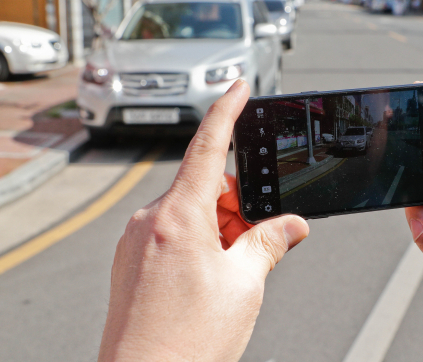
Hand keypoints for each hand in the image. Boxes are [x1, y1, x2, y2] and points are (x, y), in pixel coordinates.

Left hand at [98, 79, 309, 361]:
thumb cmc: (187, 343)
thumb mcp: (244, 286)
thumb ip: (269, 243)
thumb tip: (292, 225)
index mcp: (178, 217)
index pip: (208, 147)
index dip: (227, 111)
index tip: (239, 86)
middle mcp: (150, 222)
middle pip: (205, 189)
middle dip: (238, 205)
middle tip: (260, 240)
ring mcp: (135, 241)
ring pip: (189, 213)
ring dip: (220, 228)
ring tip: (234, 273)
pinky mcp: (130, 260)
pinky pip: (171, 233)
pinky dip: (198, 241)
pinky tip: (210, 278)